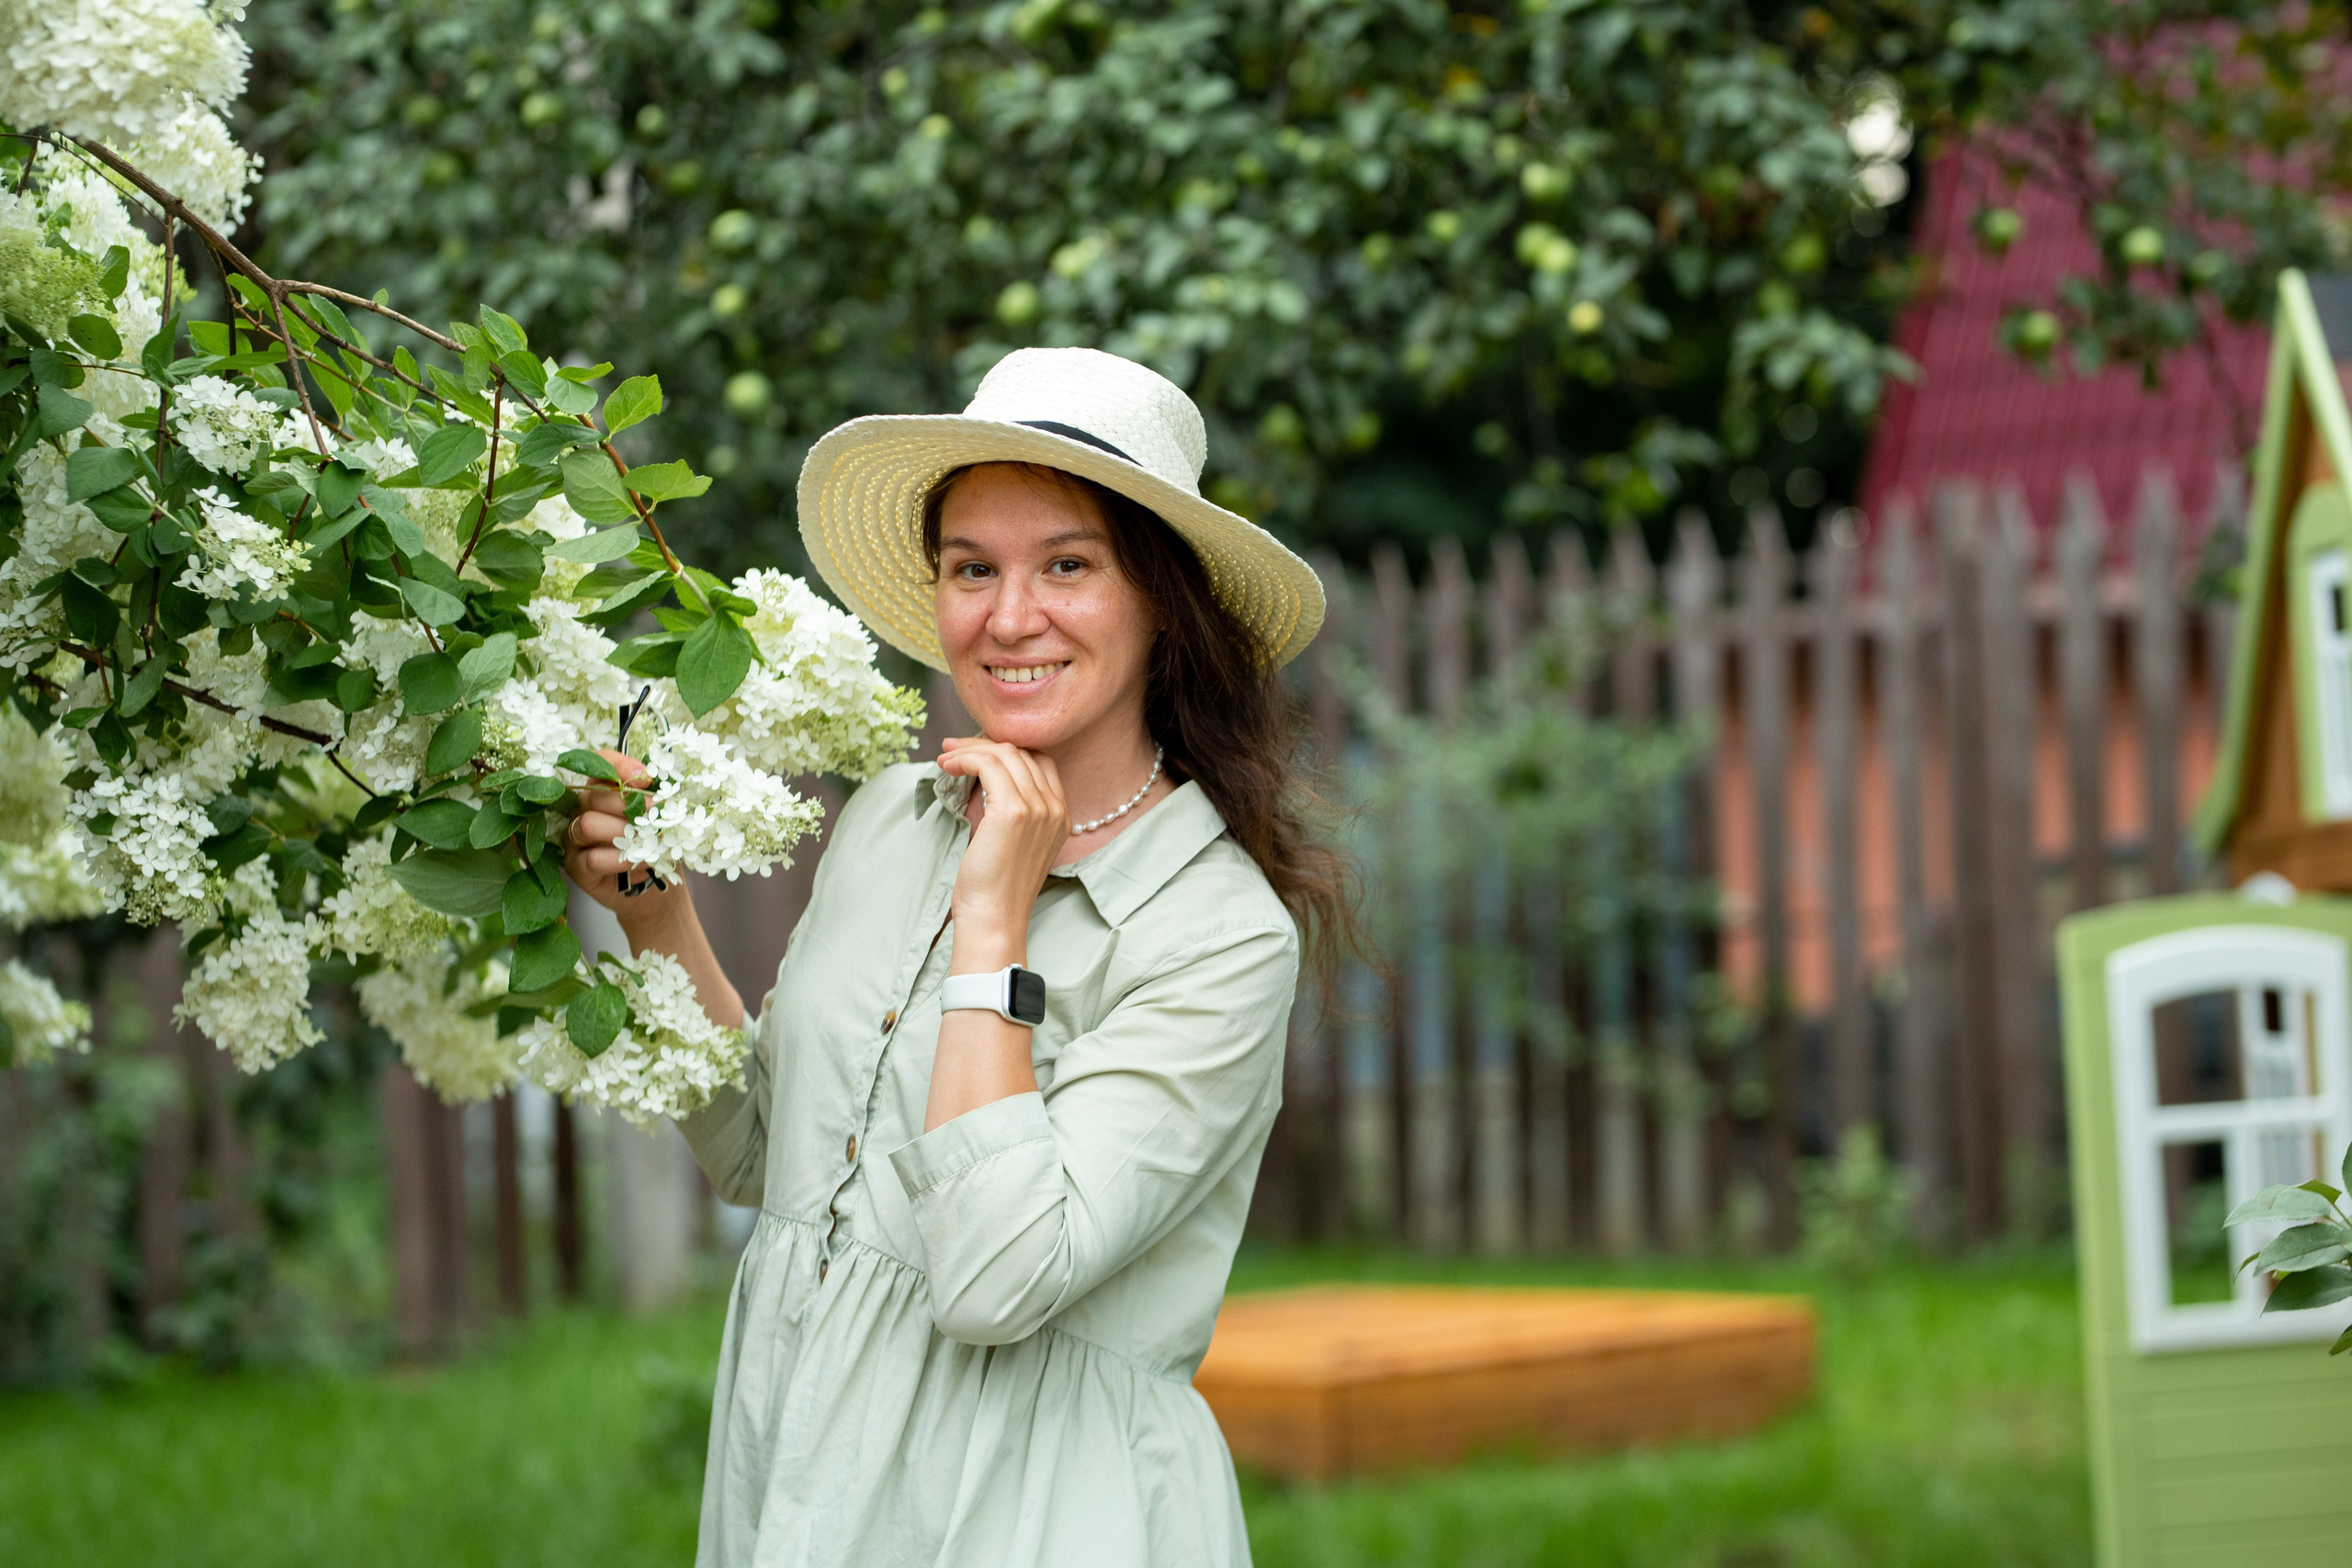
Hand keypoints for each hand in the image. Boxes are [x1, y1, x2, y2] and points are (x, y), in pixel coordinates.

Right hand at [561, 748, 689, 935]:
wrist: (654, 888)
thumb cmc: (654, 847)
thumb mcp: (660, 819)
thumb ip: (654, 798)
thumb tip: (653, 781)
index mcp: (601, 791)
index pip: (599, 763)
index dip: (619, 766)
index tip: (645, 778)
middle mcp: (581, 810)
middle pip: (593, 796)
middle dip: (628, 805)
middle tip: (656, 815)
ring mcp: (574, 839)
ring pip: (587, 824)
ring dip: (622, 831)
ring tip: (646, 841)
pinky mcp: (575, 867)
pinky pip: (591, 857)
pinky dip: (620, 859)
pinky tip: (640, 861)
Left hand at [937, 736, 1065, 968]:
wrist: (994, 919)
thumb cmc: (994, 888)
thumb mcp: (1012, 843)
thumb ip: (1010, 811)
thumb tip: (981, 776)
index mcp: (1061, 815)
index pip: (1039, 761)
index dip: (1006, 750)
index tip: (974, 752)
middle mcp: (1055, 808)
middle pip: (1021, 752)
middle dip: (982, 743)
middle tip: (951, 749)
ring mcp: (1038, 808)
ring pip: (1004, 753)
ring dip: (969, 749)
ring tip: (945, 758)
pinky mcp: (1013, 811)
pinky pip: (988, 764)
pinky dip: (965, 759)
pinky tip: (948, 768)